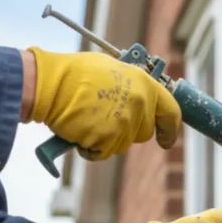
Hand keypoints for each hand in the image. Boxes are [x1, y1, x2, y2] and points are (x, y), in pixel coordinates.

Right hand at [23, 47, 181, 158]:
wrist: (50, 84)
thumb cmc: (75, 74)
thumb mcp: (113, 69)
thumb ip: (133, 87)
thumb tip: (142, 99)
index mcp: (144, 84)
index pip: (171, 112)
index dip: (171, 129)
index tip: (167, 139)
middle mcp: (140, 104)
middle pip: (145, 133)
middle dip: (129, 131)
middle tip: (106, 119)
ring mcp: (125, 123)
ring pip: (123, 144)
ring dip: (107, 138)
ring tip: (88, 118)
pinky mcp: (108, 139)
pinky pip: (103, 152)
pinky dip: (91, 148)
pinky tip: (80, 129)